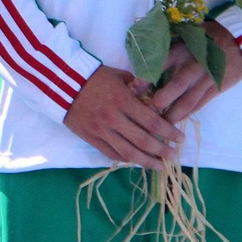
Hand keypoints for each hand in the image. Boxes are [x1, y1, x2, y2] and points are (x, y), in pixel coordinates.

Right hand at [64, 66, 184, 169]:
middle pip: (143, 141)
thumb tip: (153, 95)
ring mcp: (101, 130)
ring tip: (159, 166)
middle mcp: (114, 119)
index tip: (180, 139)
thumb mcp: (118, 75)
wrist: (61, 83)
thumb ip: (138, 85)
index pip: (152, 122)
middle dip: (162, 150)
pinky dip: (125, 158)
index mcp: (123, 101)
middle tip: (173, 156)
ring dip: (146, 161)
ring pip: (128, 152)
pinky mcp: (90, 137)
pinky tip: (135, 160)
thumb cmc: (93, 77)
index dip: (169, 132)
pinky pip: (111, 153)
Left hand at [148, 22, 241, 124]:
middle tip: (149, 110)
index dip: (147, 77)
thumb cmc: (206, 38)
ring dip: (175, 113)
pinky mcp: (217, 88)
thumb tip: (141, 66)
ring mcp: (208, 78)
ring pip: (190, 99)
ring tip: (161, 125)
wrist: (241, 42)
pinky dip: (188, 113)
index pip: (162, 63)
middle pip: (178, 84)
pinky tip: (177, 121)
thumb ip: (167, 50)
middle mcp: (195, 64)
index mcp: (184, 49)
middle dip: (163, 99)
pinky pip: (200, 103)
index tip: (133, 89)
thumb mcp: (186, 37)